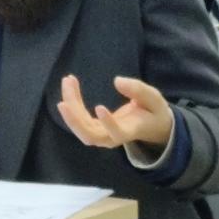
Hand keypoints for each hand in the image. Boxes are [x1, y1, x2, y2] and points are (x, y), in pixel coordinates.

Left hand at [57, 74, 173, 148]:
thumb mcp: (154, 99)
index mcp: (130, 131)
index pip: (117, 133)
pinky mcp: (95, 129)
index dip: (108, 123)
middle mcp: (113, 138)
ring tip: (68, 81)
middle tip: (64, 100)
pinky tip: (69, 85)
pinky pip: (79, 120)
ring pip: (81, 128)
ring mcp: (102, 136)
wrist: (152, 127)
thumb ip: (138, 90)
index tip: (100, 107)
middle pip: (90, 136)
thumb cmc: (154, 112)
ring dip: (71, 107)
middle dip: (75, 120)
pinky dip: (72, 103)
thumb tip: (117, 81)